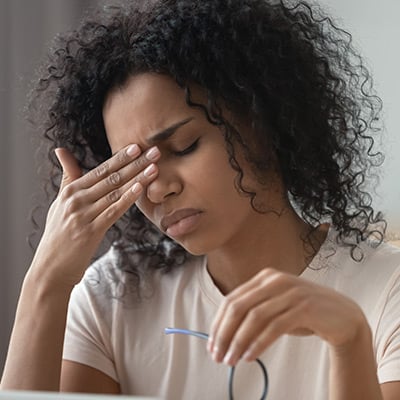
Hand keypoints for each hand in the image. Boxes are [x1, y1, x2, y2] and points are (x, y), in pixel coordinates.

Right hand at [30, 144, 159, 287]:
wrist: (50, 268)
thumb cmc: (58, 234)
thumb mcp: (59, 202)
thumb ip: (68, 177)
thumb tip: (61, 150)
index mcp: (71, 191)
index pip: (101, 170)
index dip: (121, 157)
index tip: (137, 146)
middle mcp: (77, 199)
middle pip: (111, 177)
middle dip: (135, 163)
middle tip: (154, 151)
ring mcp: (83, 215)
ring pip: (115, 192)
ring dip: (137, 178)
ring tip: (154, 167)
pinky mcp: (91, 231)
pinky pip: (113, 211)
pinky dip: (127, 199)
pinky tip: (140, 188)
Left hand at [207, 268, 367, 365]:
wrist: (344, 316)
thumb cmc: (304, 312)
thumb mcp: (275, 306)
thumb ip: (254, 311)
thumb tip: (224, 333)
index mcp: (264, 277)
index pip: (231, 300)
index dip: (218, 323)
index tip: (211, 344)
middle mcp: (275, 280)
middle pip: (239, 307)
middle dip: (224, 333)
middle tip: (217, 355)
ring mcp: (291, 292)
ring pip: (254, 318)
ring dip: (239, 341)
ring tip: (231, 360)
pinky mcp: (304, 307)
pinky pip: (274, 327)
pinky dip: (258, 343)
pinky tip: (250, 356)